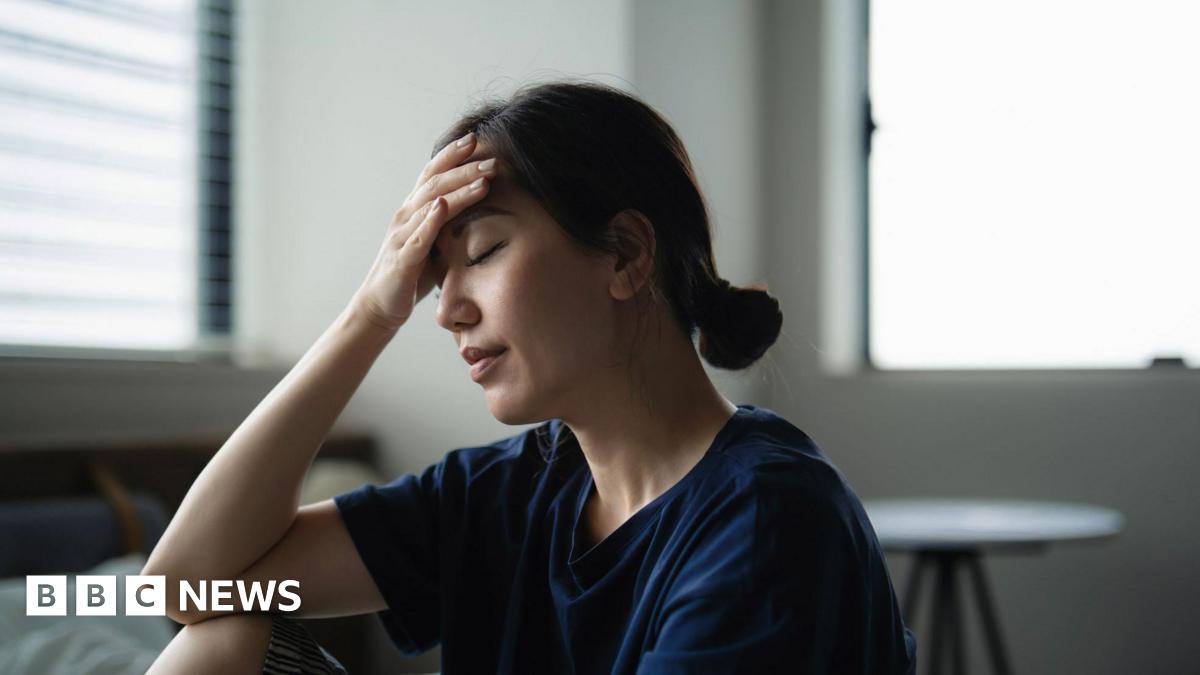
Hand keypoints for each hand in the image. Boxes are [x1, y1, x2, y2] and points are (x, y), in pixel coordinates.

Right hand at [351, 132, 496, 330]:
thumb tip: (482, 208)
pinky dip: (431, 220)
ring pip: (431, 204)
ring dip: (458, 190)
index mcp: (415, 209)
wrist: (380, 305)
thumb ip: (450, 222)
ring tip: (484, 179)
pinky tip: (444, 206)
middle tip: (494, 159)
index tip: (476, 139)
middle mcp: (406, 215)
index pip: (433, 173)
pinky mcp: (402, 259)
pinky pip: (418, 236)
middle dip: (465, 168)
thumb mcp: (435, 242)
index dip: (452, 154)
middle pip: (436, 182)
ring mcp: (402, 235)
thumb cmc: (412, 273)